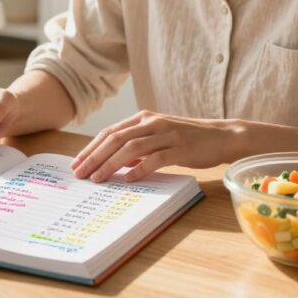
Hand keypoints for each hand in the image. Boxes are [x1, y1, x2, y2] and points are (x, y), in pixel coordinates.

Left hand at [70, 112, 242, 181]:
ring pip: (131, 147)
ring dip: (111, 164)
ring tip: (98, 178)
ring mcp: (167, 134)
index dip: (91, 148)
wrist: (221, 136)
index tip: (76, 164)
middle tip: (80, 174)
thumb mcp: (158, 137)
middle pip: (116, 139)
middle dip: (94, 157)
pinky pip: (156, 159)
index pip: (110, 132)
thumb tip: (115, 163)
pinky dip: (139, 169)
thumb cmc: (187, 139)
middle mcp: (152, 123)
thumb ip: (137, 147)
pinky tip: (128, 180)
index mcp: (143, 118)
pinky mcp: (181, 148)